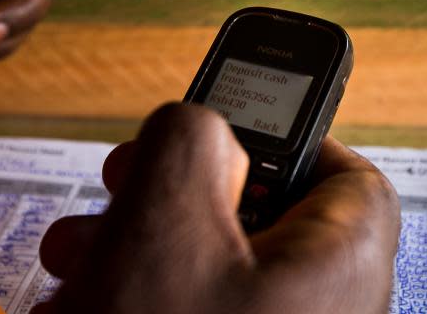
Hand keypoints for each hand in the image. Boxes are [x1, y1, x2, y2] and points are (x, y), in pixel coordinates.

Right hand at [35, 103, 400, 313]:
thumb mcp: (162, 221)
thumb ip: (190, 140)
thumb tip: (203, 130)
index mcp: (344, 268)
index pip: (350, 177)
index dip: (288, 140)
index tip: (221, 132)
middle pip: (269, 224)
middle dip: (180, 197)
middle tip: (121, 189)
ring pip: (221, 278)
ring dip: (144, 251)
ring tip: (76, 258)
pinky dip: (148, 305)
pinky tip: (83, 309)